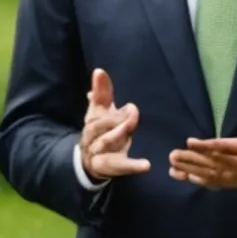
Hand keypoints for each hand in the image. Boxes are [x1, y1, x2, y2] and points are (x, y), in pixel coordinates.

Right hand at [79, 67, 149, 181]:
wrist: (90, 162)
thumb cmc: (100, 132)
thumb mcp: (102, 113)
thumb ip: (102, 93)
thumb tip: (99, 72)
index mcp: (93, 119)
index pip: (95, 104)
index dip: (100, 91)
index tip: (100, 73)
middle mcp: (93, 135)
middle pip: (101, 124)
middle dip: (116, 116)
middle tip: (132, 111)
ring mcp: (100, 151)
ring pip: (107, 141)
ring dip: (119, 133)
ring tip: (130, 126)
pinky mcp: (111, 166)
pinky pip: (121, 165)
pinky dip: (133, 165)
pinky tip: (146, 165)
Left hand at [169, 83, 236, 189]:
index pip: (231, 148)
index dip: (210, 146)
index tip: (190, 142)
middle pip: (219, 164)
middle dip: (194, 160)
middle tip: (173, 155)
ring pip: (218, 176)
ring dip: (195, 172)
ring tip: (174, 167)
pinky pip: (224, 184)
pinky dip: (206, 182)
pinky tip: (189, 178)